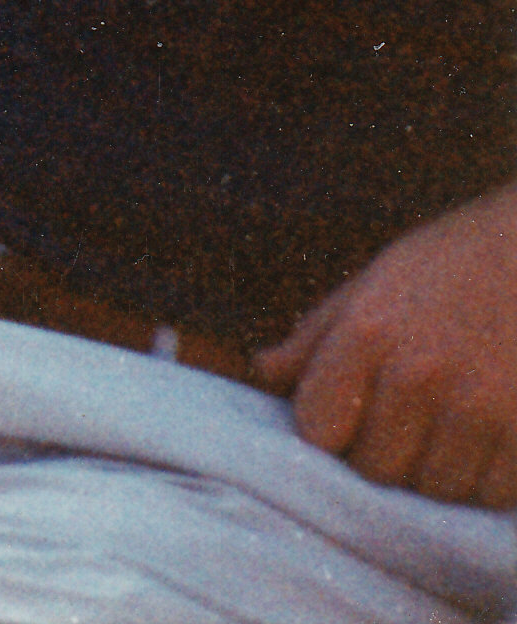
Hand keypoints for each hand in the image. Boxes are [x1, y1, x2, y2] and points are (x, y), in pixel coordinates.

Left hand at [259, 186, 516, 504]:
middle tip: (403, 432)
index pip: (318, 430)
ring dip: (436, 475)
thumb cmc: (454, 264)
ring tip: (447, 437)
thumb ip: (319, 336)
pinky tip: (485, 445)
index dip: (328, 435)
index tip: (346, 422)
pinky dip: (485, 482)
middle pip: (377, 469)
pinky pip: (492, 494)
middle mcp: (418, 375)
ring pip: (436, 489)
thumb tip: (265, 372)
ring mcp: (479, 408)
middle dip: (383, 459)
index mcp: (367, 334)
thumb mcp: (375, 283)